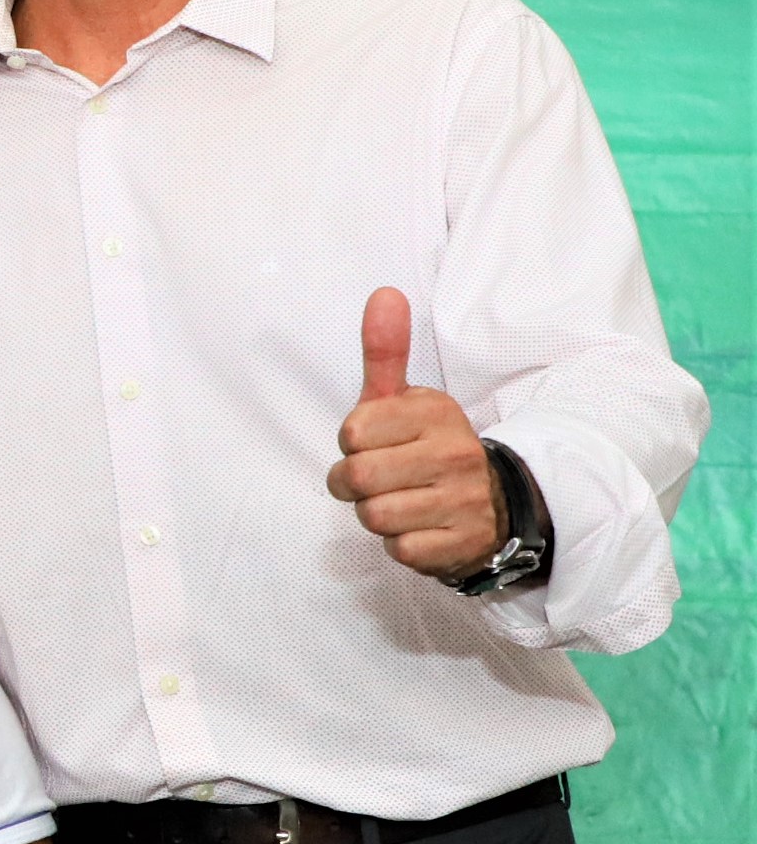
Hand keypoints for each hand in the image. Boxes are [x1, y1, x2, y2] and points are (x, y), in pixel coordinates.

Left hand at [325, 289, 499, 576]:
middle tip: (380, 479)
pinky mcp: (462, 544)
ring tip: (402, 501)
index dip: (353, 444)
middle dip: (354, 484)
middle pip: (355, 478)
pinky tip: (422, 527)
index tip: (378, 444)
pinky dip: (401, 544)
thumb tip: (383, 293)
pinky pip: (399, 550)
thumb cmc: (427, 447)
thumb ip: (386, 352)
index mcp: (436, 412)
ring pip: (374, 516)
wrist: (493, 503)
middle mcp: (455, 453)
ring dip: (376, 514)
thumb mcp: (406, 400)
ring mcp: (463, 500)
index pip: (351, 434)